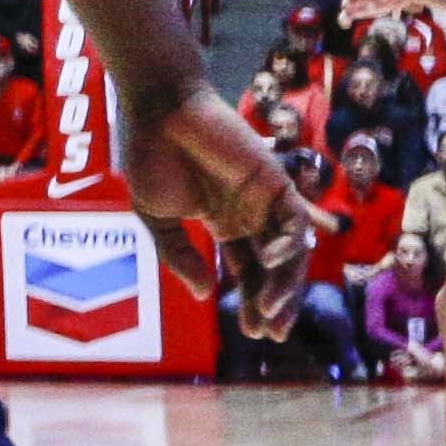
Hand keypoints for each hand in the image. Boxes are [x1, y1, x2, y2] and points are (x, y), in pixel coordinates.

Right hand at [121, 79, 326, 339]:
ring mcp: (266, 199)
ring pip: (291, 252)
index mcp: (223, 223)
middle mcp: (250, 215)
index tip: (252, 333)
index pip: (248, 270)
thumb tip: (205, 295)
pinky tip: (270, 264)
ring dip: (285, 284)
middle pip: (275, 268)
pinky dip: (289, 246)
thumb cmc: (151, 157)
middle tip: (271, 333)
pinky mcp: (277, 182)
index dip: (253, 301)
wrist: (159, 112)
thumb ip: (178, 255)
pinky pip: (294, 222)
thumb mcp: (155, 218)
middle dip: (276, 302)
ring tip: (269, 310)